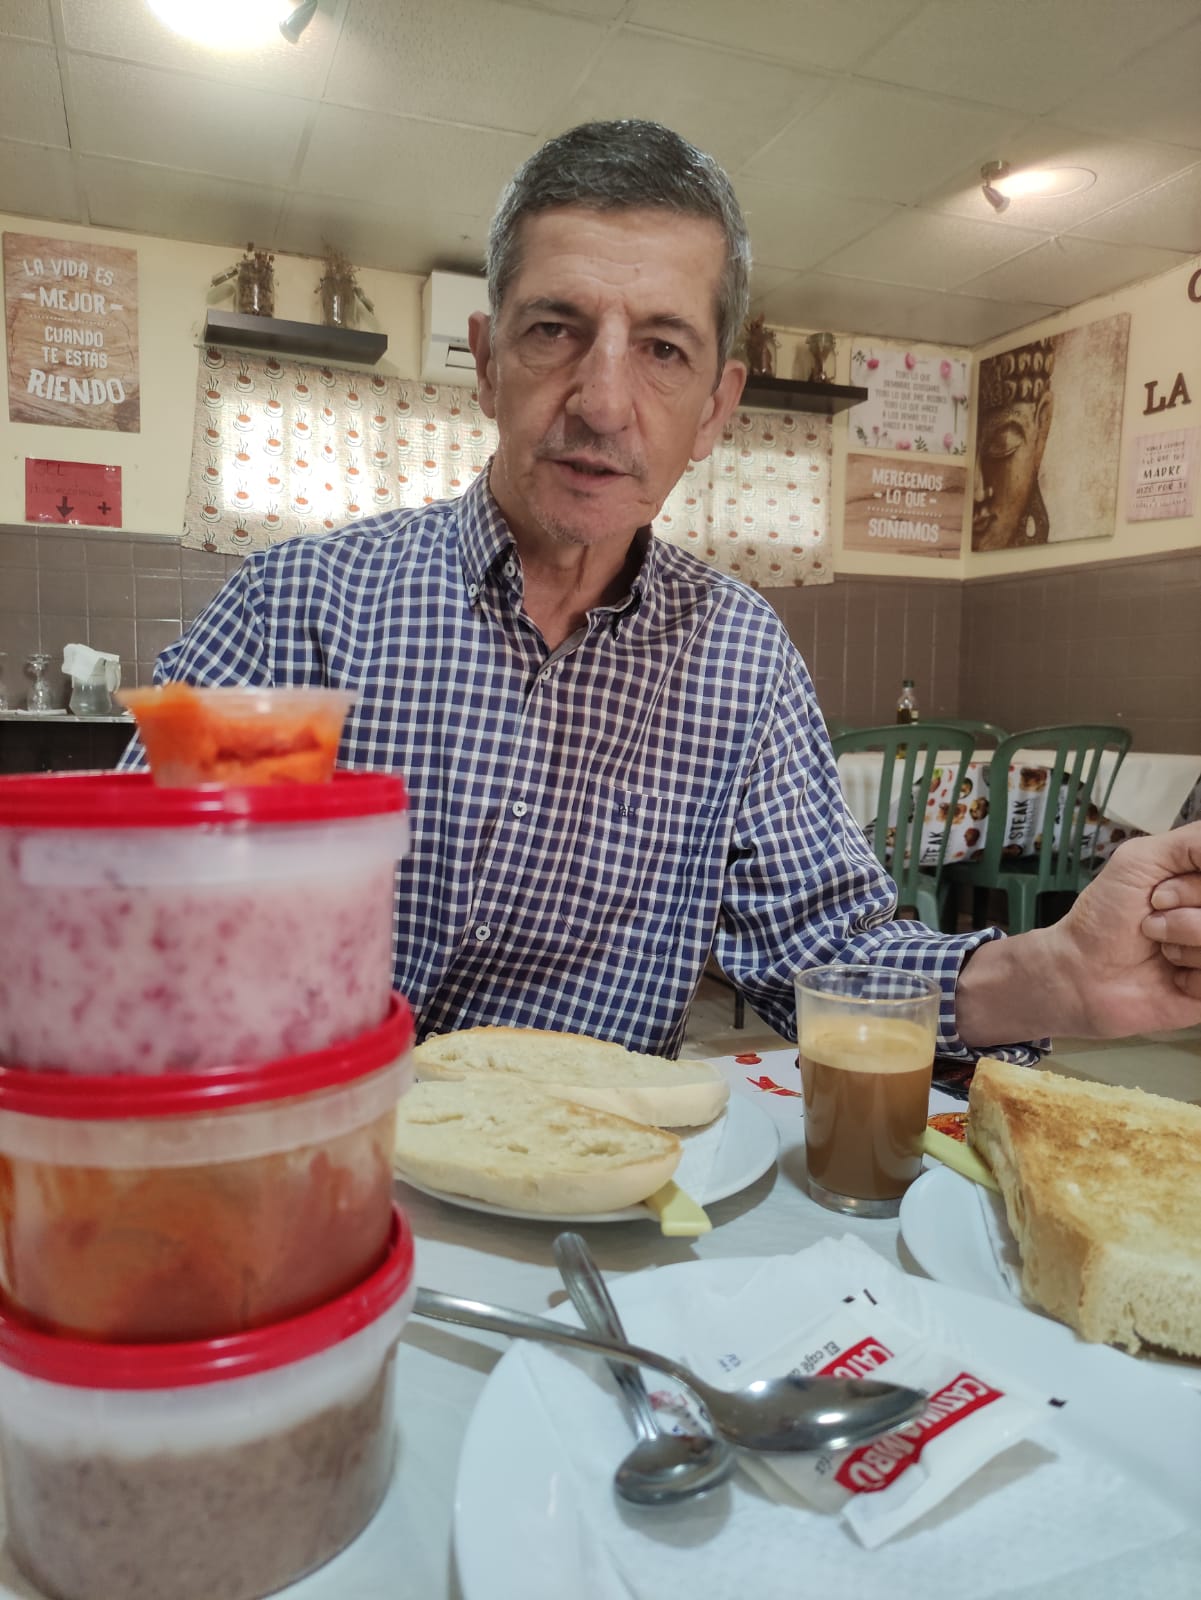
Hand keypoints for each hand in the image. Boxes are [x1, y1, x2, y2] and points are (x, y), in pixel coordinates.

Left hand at [1054, 821, 1200, 1034]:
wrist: (1082, 973)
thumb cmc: (1106, 914)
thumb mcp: (1139, 860)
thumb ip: (1192, 842)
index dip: (1194, 888)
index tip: (1158, 895)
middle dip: (1183, 917)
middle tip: (1150, 922)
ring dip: (1185, 944)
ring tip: (1160, 948)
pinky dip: (1193, 978)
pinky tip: (1173, 976)